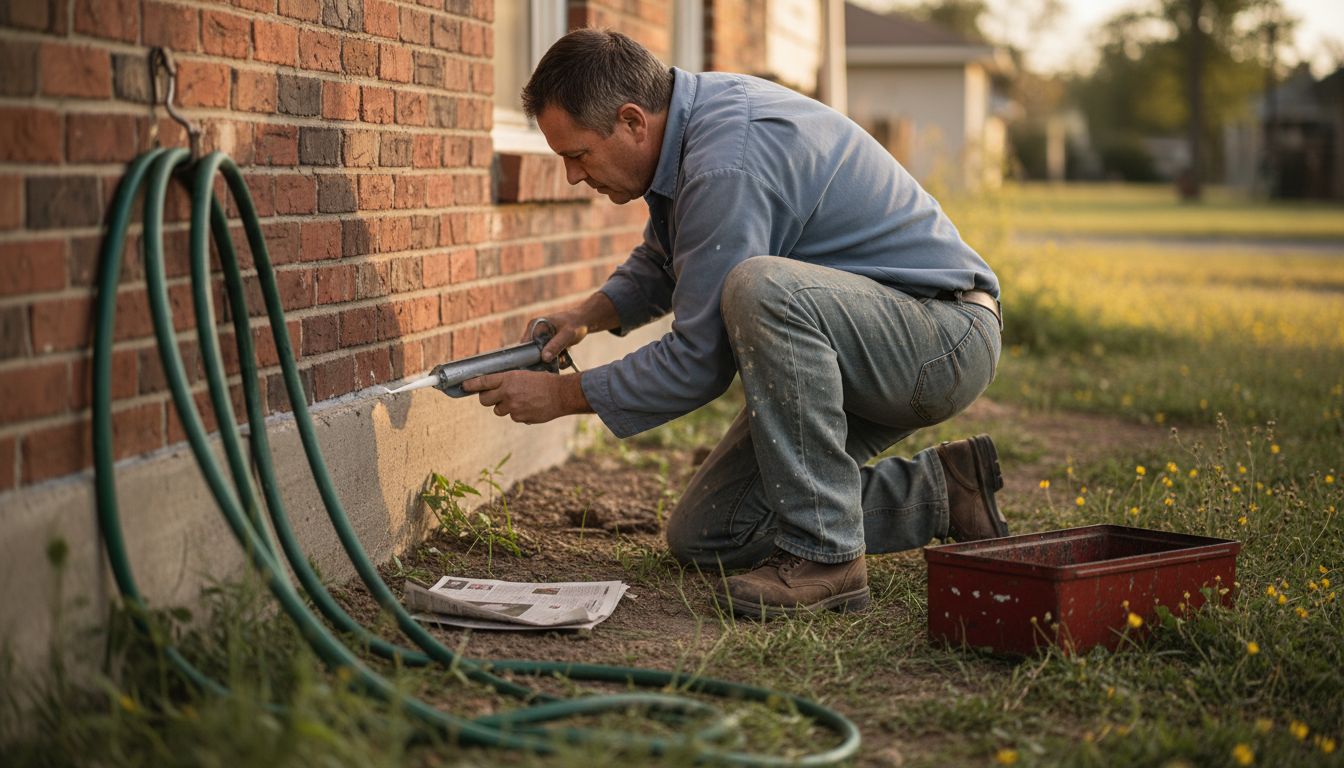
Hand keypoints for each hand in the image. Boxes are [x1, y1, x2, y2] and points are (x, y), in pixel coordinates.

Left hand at [462, 370, 590, 423]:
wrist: (561, 394)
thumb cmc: (544, 381)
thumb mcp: (524, 374)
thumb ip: (508, 381)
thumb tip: (494, 386)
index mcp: (508, 378)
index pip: (483, 382)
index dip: (471, 385)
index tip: (464, 386)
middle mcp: (508, 393)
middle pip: (485, 400)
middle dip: (487, 399)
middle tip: (494, 396)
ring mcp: (513, 407)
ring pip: (498, 410)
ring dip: (505, 407)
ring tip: (520, 401)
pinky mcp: (520, 417)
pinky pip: (513, 417)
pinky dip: (518, 413)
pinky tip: (529, 407)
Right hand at [525, 292, 619, 363]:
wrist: (584, 320)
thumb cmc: (575, 324)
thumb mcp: (567, 335)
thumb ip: (556, 345)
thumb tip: (544, 357)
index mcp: (534, 325)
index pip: (525, 345)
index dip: (531, 356)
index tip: (542, 364)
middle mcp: (534, 331)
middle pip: (531, 352)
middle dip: (543, 360)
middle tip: (555, 362)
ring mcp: (540, 337)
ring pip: (539, 355)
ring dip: (550, 360)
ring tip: (563, 358)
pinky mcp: (546, 343)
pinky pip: (546, 354)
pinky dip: (554, 358)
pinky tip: (564, 357)